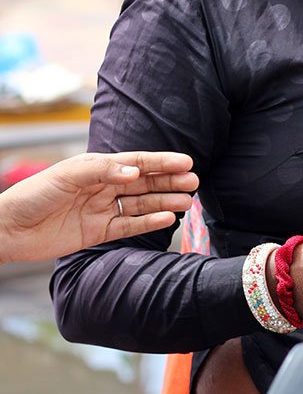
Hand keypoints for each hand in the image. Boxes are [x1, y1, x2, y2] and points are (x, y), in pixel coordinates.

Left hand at [0, 151, 197, 262]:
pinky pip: (129, 225)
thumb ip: (103, 171)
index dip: (162, 161)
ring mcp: (102, 209)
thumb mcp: (68, 175)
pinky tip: (167, 218)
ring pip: (141, 204)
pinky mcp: (98, 232)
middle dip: (169, 181)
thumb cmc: (34, 194)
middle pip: (144, 182)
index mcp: (96, 167)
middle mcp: (103, 186)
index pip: (136, 162)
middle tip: (194, 181)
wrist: (10, 228)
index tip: (186, 162)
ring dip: (165, 201)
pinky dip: (149, 222)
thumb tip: (136, 172)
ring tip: (188, 201)